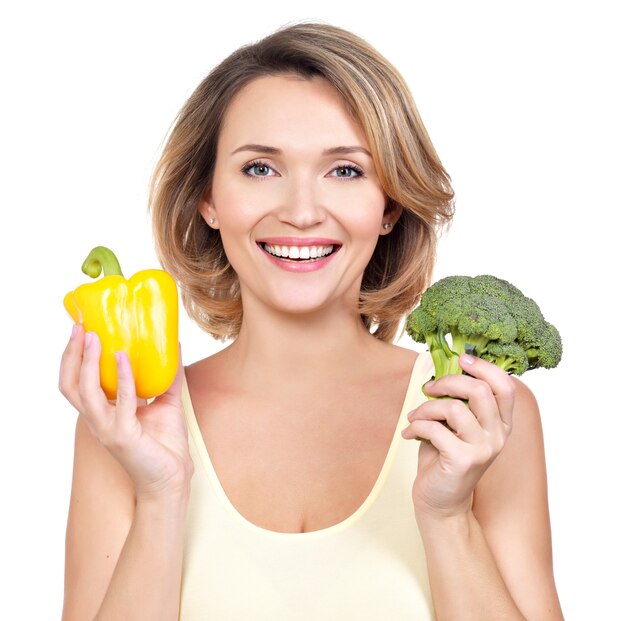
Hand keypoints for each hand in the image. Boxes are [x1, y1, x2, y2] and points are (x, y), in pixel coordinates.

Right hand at [59, 324, 192, 500]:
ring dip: (87, 363)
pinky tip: (123, 358)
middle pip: (70, 385)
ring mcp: (107, 429)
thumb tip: (174, 346)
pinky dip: (122, 378)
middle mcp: (98, 421)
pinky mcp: (123, 436)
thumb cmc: (165, 444)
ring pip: (85, 393)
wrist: (173, 478)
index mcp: (102, 413)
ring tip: (95, 339)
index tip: (81, 330)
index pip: (75, 383)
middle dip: (71, 356)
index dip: (73, 358)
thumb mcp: (166, 403)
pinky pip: (121, 401)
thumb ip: (167, 377)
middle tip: (80, 328)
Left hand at [401, 353, 515, 520]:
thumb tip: (444, 366)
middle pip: (480, 390)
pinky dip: (417, 425)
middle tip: (429, 389)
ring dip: (426, 407)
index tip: (461, 359)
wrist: (440, 501)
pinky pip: (436, 429)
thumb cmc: (444, 457)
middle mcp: (498, 435)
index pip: (505, 386)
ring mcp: (484, 449)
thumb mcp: (454, 424)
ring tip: (415, 417)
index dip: (484, 367)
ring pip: (454, 408)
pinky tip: (409, 433)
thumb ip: (457, 400)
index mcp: (501, 423)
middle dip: (448, 382)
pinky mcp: (464, 461)